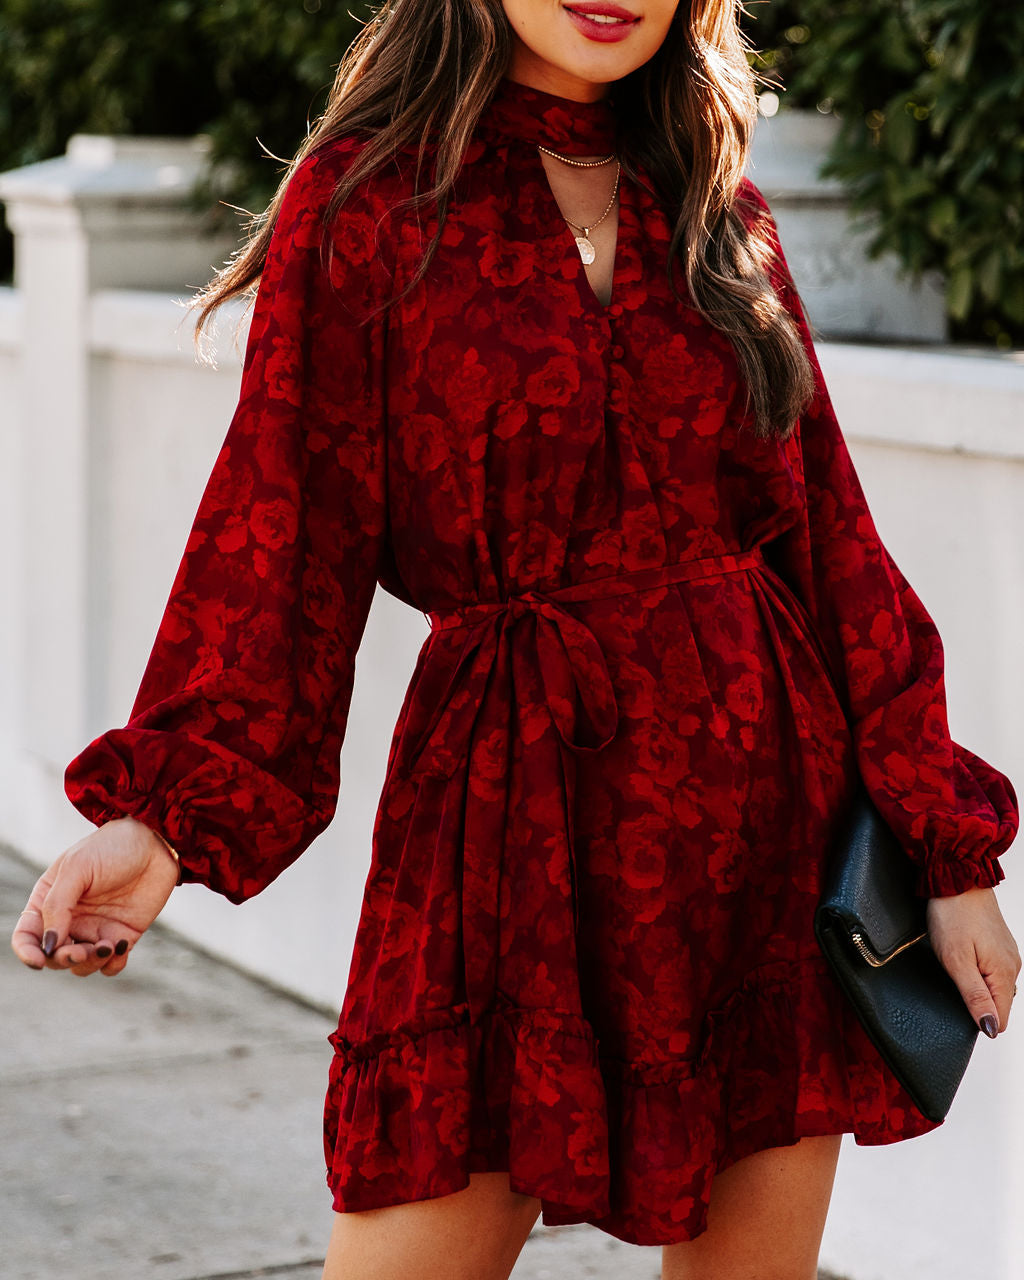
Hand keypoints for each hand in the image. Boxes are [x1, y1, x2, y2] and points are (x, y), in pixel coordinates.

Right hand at [10, 817, 179, 976]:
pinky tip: (121, 946)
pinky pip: (111, 965)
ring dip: (89, 964)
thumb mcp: (77, 868)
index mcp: (49, 902)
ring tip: (106, 946)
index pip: (27, 936)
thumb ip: (57, 906)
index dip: (27, 953)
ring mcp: (96, 930)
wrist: (155, 843)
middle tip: (81, 951)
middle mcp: (69, 920)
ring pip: (81, 965)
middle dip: (63, 960)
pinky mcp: (122, 936)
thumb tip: (49, 944)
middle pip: (54, 956)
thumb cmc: (111, 848)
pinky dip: (113, 964)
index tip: (38, 961)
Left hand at [927, 886, 1020, 1037]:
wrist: (957, 879)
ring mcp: (1007, 954)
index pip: (999, 1018)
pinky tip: (962, 955)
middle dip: (974, 1000)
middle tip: (954, 975)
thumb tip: (990, 1027)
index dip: (977, 1017)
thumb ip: (974, 996)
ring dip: (974, 983)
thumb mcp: (957, 961)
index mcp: (1004, 974)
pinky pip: (991, 970)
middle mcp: (1012, 966)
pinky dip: (977, 970)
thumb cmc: (953, 915)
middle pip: (996, 1004)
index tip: (959, 999)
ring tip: (957, 961)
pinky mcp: (999, 945)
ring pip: (993, 987)